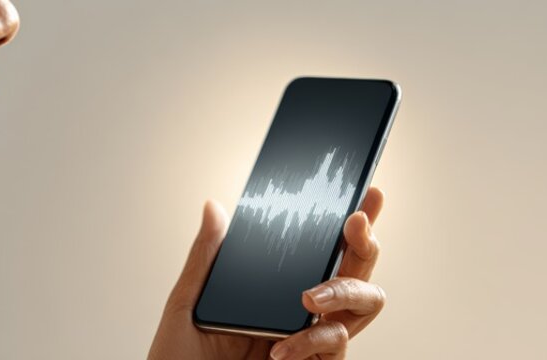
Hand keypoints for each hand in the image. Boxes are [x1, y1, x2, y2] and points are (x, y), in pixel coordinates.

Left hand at [148, 187, 386, 359]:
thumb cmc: (180, 357)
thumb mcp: (187, 302)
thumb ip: (206, 256)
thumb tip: (213, 206)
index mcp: (277, 286)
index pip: (320, 247)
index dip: (349, 221)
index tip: (366, 189)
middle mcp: (303, 310)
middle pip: (355, 269)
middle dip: (366, 241)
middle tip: (355, 221)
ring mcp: (313, 339)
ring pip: (364, 303)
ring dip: (345, 290)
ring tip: (310, 298)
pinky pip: (336, 344)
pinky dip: (312, 341)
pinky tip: (280, 349)